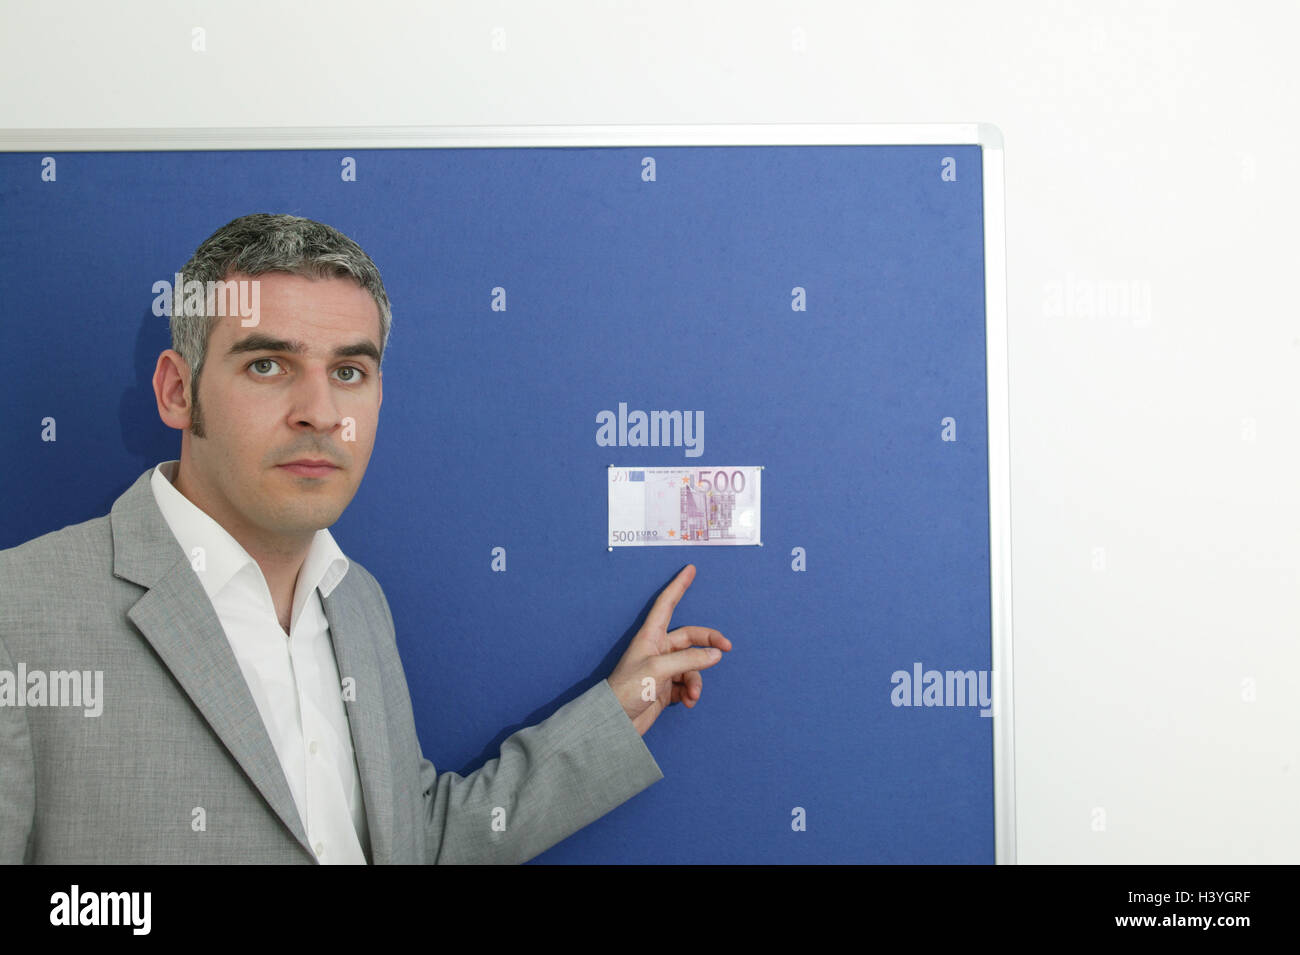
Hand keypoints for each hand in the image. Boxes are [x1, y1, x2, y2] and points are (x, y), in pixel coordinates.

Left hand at [605, 564, 730, 735]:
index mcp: (650, 637)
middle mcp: (657, 649)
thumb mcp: (659, 670)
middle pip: (690, 638)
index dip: (678, 586)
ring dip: (696, 680)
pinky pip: (687, 684)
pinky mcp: (665, 689)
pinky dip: (690, 692)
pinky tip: (687, 702)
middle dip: (708, 644)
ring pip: (692, 665)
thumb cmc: (628, 690)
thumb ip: (689, 660)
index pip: (667, 604)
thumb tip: (715, 655)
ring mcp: (662, 669)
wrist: (615, 722)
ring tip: (692, 695)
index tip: (690, 569)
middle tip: (726, 649)